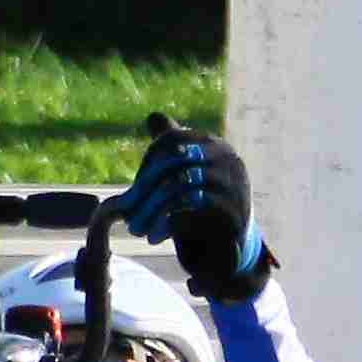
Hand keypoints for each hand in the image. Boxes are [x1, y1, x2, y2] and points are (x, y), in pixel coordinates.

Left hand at [123, 115, 266, 300]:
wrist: (231, 244)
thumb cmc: (204, 204)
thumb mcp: (187, 173)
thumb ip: (173, 146)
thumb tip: (153, 117)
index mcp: (215, 146)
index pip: (172, 140)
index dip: (148, 161)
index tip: (135, 189)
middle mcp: (228, 160)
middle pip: (175, 162)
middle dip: (145, 188)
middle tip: (126, 211)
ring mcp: (234, 186)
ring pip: (180, 187)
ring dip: (152, 209)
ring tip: (137, 229)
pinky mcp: (235, 214)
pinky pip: (192, 212)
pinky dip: (168, 223)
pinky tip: (156, 236)